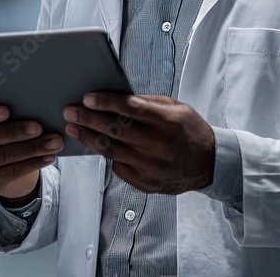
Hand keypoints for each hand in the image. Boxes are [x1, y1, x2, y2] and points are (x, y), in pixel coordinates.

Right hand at [0, 104, 63, 202]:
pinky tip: (49, 156)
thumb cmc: (1, 129)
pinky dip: (34, 163)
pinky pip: (13, 172)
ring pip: (3, 156)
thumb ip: (6, 109)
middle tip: (38, 127)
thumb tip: (34, 100)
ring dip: (31, 148)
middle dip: (15, 132)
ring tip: (53, 142)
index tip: (7, 110)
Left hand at [63, 93, 214, 194]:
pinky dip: (106, 155)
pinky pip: (119, 167)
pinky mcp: (146, 182)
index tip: (87, 97)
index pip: (130, 108)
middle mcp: (158, 144)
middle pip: (115, 130)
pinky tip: (94, 145)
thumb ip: (148, 103)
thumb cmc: (189, 130)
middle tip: (70, 111)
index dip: (106, 102)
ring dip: (88, 138)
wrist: (208, 163)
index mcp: (167, 121)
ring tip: (74, 128)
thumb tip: (116, 98)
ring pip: (111, 150)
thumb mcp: (176, 108)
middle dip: (88, 119)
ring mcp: (151, 166)